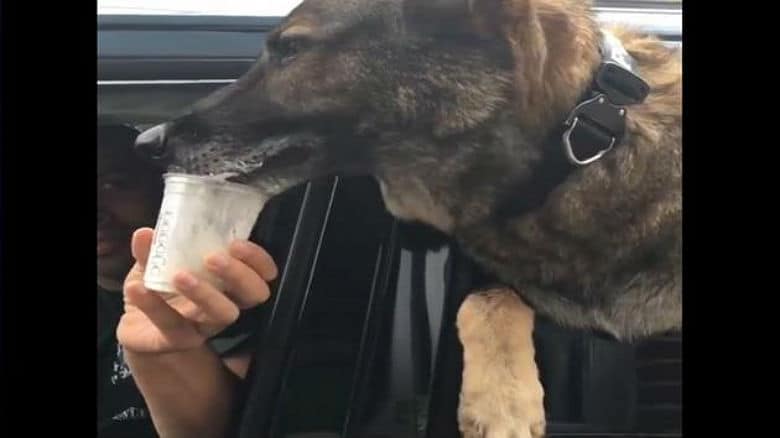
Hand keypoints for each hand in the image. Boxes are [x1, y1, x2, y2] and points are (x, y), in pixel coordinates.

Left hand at [117, 228, 276, 353]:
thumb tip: (146, 233)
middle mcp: (224, 304)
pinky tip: (137, 287)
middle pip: (254, 295)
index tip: (236, 243)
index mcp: (228, 282)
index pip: (261, 273)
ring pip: (223, 314)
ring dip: (205, 292)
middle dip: (240, 274)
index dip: (257, 260)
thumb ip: (154, 248)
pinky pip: (171, 324)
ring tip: (179, 276)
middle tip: (213, 258)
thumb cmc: (158, 287)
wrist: (134, 326)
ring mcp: (204, 325)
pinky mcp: (177, 340)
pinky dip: (153, 304)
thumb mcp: (156, 262)